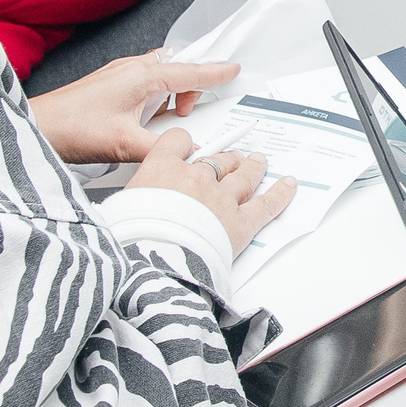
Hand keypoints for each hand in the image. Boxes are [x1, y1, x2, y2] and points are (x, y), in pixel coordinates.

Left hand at [31, 49, 241, 163]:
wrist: (38, 127)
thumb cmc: (73, 128)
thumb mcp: (125, 145)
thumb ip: (164, 148)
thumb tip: (190, 153)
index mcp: (143, 76)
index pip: (190, 72)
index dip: (215, 72)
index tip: (234, 69)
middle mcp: (133, 70)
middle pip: (178, 71)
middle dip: (190, 89)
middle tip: (187, 115)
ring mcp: (120, 76)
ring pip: (161, 78)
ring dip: (170, 96)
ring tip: (164, 122)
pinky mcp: (110, 86)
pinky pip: (145, 85)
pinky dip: (155, 99)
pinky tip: (145, 121)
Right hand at [129, 129, 296, 256]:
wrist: (152, 265)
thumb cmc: (131, 240)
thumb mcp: (118, 209)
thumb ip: (132, 197)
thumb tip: (126, 205)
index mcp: (162, 169)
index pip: (178, 141)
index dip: (183, 145)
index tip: (186, 149)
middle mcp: (195, 179)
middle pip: (216, 160)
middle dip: (223, 159)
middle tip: (229, 159)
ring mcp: (221, 200)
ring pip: (242, 176)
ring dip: (252, 167)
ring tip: (258, 162)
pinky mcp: (240, 224)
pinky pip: (266, 205)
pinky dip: (280, 194)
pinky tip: (287, 186)